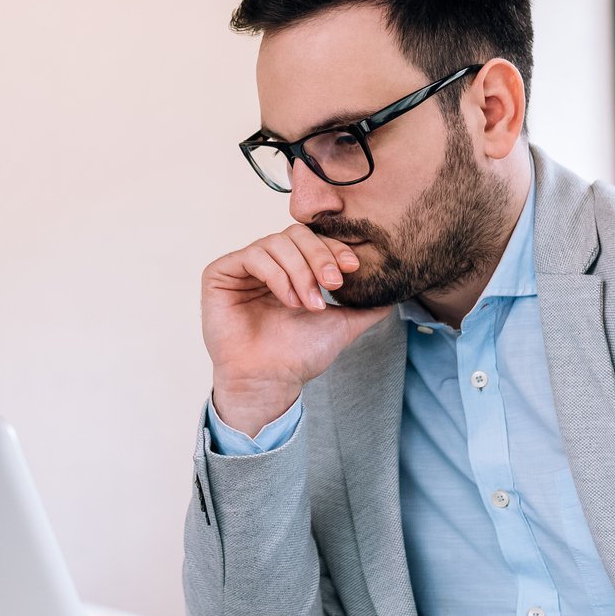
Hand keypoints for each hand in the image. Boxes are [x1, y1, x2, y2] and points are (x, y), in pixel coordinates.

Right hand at [201, 223, 391, 435]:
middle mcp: (266, 263)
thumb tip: (394, 294)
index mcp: (290, 268)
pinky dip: (277, 275)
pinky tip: (289, 301)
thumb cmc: (298, 355)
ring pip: (276, 243)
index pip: (313, 240)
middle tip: (333, 284)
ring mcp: (242, 268)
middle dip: (319, 257)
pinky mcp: (220, 273)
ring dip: (300, 272)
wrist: (270, 381)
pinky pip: (252, 256)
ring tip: (309, 304)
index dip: (333, 248)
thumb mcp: (341, 324)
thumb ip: (365, 308)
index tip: (353, 268)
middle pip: (295, 234)